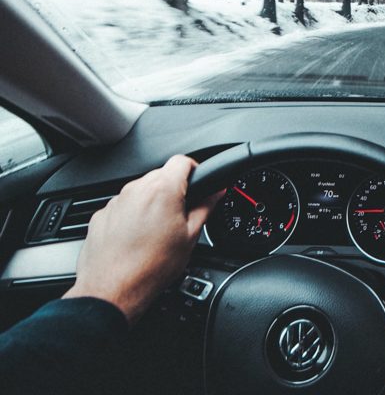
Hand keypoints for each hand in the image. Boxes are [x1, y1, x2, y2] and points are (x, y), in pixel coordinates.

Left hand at [64, 155, 221, 322]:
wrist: (114, 290)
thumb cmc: (151, 267)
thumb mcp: (190, 236)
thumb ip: (206, 207)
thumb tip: (216, 193)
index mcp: (163, 189)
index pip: (182, 161)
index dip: (194, 170)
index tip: (197, 184)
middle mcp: (137, 189)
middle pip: (161, 175)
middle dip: (174, 190)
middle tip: (181, 215)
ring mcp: (117, 201)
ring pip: (142, 191)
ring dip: (152, 203)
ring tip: (158, 232)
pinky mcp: (102, 214)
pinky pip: (124, 206)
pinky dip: (133, 215)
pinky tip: (138, 238)